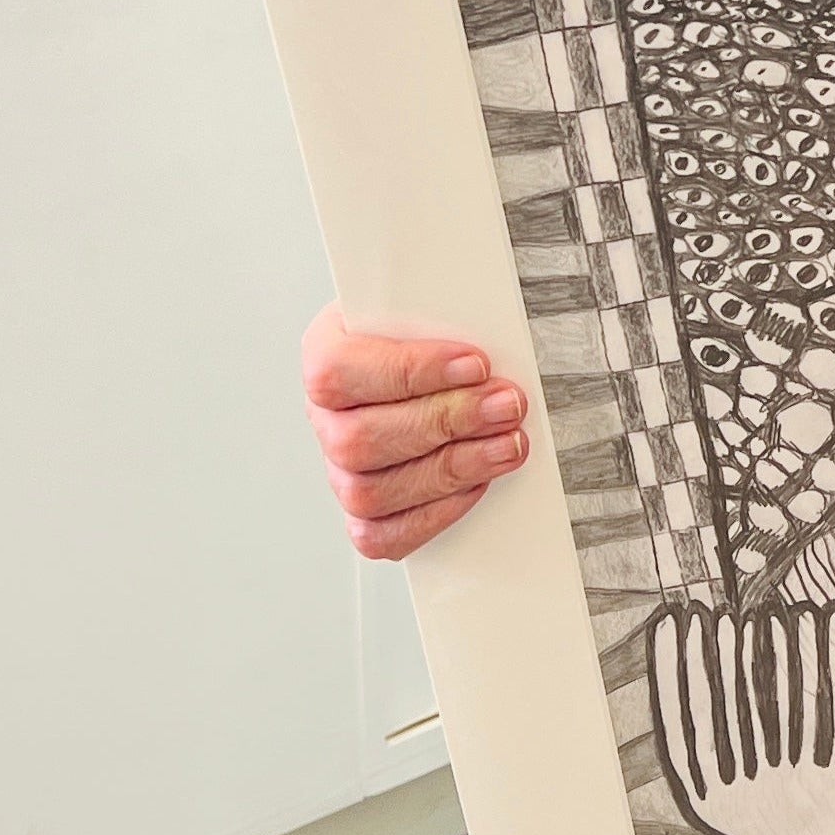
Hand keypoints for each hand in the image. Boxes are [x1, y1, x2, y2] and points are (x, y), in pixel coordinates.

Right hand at [301, 303, 527, 560]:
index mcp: (327, 352)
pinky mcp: (366, 512)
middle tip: (505, 405)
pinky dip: (435, 513)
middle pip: (360, 440)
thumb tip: (485, 326)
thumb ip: (446, 304)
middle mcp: (327, 416)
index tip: (475, 363)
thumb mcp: (440, 299)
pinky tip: (477, 483)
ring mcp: (341, 468)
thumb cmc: (441, 330)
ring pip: (370, 492)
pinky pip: (382, 534)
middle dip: (446, 422)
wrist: (452, 363)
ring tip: (508, 443)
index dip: (410, 372)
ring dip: (452, 469)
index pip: (340, 371)